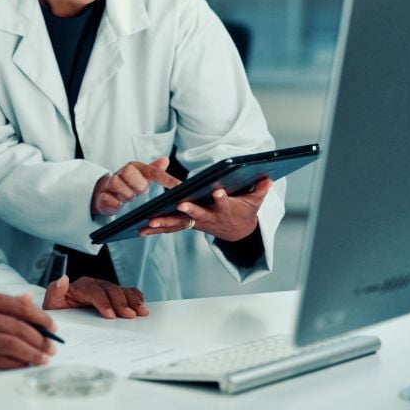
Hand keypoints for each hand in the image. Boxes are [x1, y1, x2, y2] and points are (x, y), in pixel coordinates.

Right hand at [0, 290, 56, 369]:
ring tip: (43, 357)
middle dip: (40, 338)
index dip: (39, 317)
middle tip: (52, 345)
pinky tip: (24, 364)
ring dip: (32, 354)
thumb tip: (27, 301)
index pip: (18, 307)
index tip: (51, 325)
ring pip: (11, 347)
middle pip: (18, 328)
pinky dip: (14, 363)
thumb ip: (0, 301)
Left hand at [42, 276, 147, 318]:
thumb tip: (63, 280)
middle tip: (129, 315)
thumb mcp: (52, 303)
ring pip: (120, 290)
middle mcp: (94, 285)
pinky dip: (135, 297)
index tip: (110, 315)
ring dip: (132, 300)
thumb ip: (55, 291)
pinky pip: (127, 292)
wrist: (63, 317)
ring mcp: (104, 290)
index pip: (93, 290)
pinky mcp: (112, 296)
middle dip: (121, 302)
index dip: (103, 301)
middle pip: (110, 289)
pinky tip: (141, 305)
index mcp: (79, 286)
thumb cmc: (58, 311)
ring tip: (140, 312)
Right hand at [92, 156, 180, 215]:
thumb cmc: (128, 183)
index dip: (166, 179)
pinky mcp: (102, 196)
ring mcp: (110, 183)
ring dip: (126, 194)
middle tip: (140, 191)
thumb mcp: (142, 176)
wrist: (104, 191)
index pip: (153, 171)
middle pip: (129, 172)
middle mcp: (122, 173)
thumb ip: (154, 169)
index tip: (179, 186)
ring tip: (128, 197)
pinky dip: (115, 203)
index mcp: (135, 167)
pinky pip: (108, 198)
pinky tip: (117, 205)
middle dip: (137, 184)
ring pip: (117, 184)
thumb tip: (165, 159)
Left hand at [138, 177, 272, 241]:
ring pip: (180, 223)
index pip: (225, 203)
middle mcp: (209, 217)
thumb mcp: (255, 200)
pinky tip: (140, 229)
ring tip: (148, 223)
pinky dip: (157, 229)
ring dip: (165, 223)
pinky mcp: (187, 225)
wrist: (237, 231)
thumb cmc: (244, 210)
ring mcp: (196, 223)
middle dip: (190, 210)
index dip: (223, 198)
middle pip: (199, 214)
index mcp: (226, 209)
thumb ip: (260, 190)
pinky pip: (170, 228)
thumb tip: (268, 179)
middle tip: (181, 205)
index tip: (219, 192)